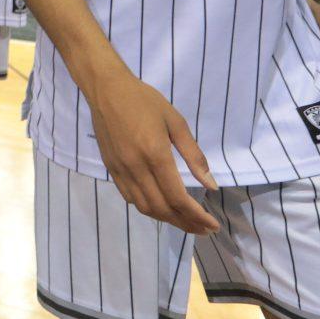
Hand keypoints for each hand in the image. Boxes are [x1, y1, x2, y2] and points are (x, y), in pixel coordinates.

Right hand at [87, 71, 220, 234]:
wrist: (106, 89)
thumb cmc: (145, 100)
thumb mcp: (176, 122)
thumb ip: (194, 155)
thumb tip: (210, 185)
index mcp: (155, 154)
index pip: (178, 198)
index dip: (197, 217)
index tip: (213, 225)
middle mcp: (136, 167)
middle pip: (162, 209)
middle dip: (186, 223)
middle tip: (204, 229)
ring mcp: (121, 170)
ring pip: (144, 207)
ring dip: (167, 220)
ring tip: (186, 222)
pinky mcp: (111, 169)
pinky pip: (130, 198)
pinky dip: (148, 208)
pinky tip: (161, 207)